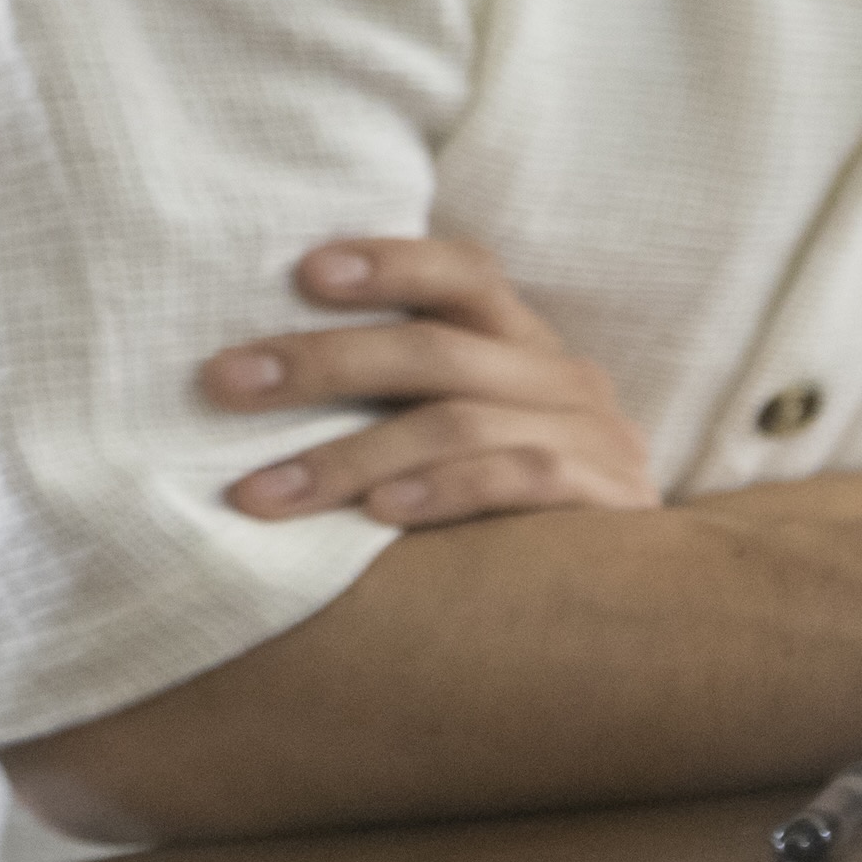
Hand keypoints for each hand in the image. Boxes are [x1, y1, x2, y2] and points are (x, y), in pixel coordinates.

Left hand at [201, 234, 654, 529]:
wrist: (638, 601)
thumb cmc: (503, 506)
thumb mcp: (453, 431)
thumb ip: (391, 393)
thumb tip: (250, 375)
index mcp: (522, 342)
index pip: (463, 270)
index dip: (389, 261)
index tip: (301, 271)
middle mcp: (565, 377)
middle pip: (435, 349)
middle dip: (319, 363)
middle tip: (223, 383)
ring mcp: (597, 439)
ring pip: (458, 423)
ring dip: (347, 457)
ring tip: (263, 491)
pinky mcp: (610, 503)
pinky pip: (518, 480)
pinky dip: (440, 492)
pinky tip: (377, 515)